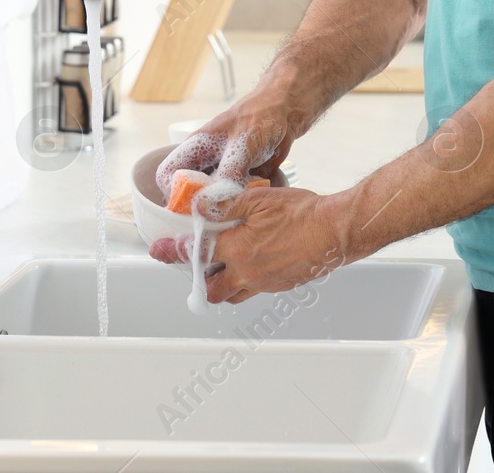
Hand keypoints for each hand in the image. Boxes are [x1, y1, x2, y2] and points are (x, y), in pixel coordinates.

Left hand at [149, 186, 349, 303]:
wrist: (334, 230)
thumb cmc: (302, 212)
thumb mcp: (258, 199)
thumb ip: (225, 204)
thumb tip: (200, 206)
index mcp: (238, 250)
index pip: (196, 254)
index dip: (174, 252)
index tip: (159, 251)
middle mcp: (248, 272)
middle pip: (212, 289)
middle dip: (199, 280)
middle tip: (194, 266)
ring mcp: (266, 282)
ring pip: (233, 294)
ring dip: (222, 285)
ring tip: (222, 267)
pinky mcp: (281, 285)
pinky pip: (255, 290)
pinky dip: (246, 281)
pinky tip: (252, 263)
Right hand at [153, 86, 308, 208]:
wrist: (286, 113)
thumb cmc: (259, 117)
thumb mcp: (241, 145)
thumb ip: (228, 174)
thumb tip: (216, 204)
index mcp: (195, 148)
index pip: (167, 175)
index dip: (173, 193)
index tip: (191, 208)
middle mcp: (204, 162)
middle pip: (188, 192)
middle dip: (199, 207)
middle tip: (215, 219)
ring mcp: (222, 172)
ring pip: (211, 199)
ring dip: (222, 207)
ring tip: (236, 211)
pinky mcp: (239, 180)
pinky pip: (233, 198)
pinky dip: (241, 203)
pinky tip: (252, 202)